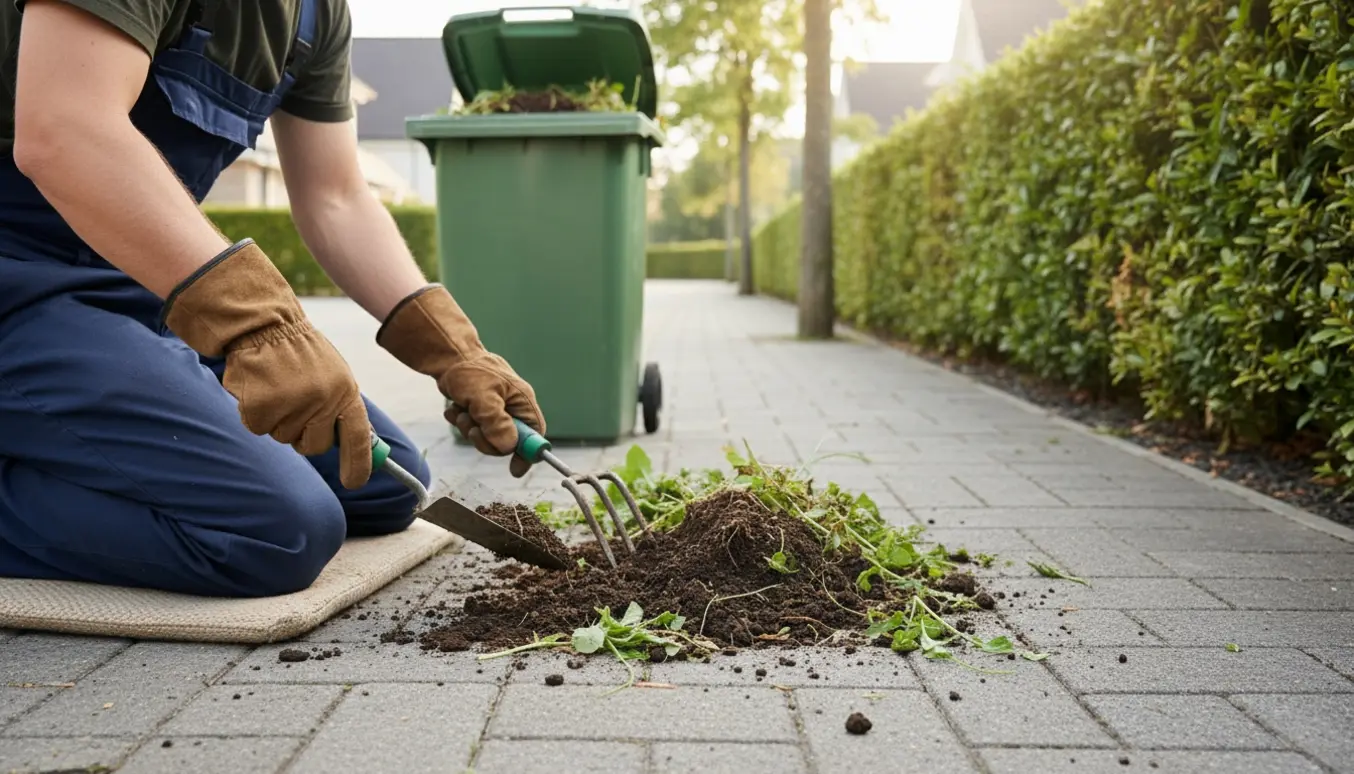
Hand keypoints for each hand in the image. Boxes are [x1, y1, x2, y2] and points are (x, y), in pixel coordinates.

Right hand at [161, 239, 373, 488]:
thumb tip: (362, 446)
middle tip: (296, 406)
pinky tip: (259, 388)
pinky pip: (260, 429)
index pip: (359, 439)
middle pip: (315, 447)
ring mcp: (293, 406)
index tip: (354, 483)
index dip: (359, 465)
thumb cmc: (301, 353)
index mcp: (346, 392)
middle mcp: (323, 402)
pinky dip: (256, 414)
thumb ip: (343, 408)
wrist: (264, 325)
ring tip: (278, 387)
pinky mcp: (262, 408)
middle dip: (304, 435)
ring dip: (279, 420)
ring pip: (284, 438)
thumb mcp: (334, 375)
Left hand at [376, 284, 546, 476]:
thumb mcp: (483, 397)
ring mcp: (497, 409)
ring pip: (488, 437)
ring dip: (470, 429)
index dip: (528, 454)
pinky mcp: (481, 410)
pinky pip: (474, 429)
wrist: (448, 356)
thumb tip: (508, 447)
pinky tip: (455, 407)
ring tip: (461, 410)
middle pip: (508, 442)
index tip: (515, 469)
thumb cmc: (469, 371)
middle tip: (473, 428)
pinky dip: (462, 421)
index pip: (535, 434)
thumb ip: (496, 423)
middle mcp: (513, 407)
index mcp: (522, 401)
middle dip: (486, 439)